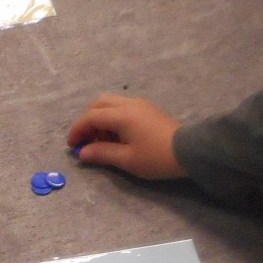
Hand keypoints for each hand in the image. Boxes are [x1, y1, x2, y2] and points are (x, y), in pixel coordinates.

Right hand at [66, 94, 185, 180]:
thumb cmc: (156, 157)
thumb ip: (102, 154)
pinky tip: (118, 136)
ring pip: (111, 103)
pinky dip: (113, 118)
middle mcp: (129, 104)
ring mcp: (140, 104)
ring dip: (101, 119)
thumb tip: (83, 153)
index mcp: (122, 115)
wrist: (189, 152)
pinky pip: (123, 107)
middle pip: (99, 103)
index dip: (78, 130)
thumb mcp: (127, 160)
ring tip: (103, 141)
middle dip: (88, 120)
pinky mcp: (148, 109)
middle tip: (86, 140)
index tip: (72, 145)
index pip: (91, 117)